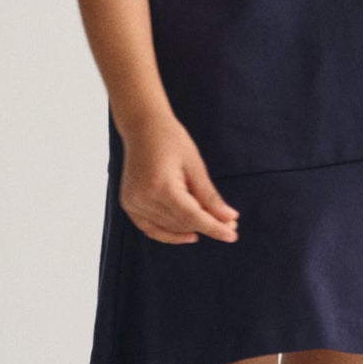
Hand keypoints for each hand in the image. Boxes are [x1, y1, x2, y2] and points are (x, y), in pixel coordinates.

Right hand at [118, 115, 240, 244]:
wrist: (142, 128)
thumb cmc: (171, 140)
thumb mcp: (195, 166)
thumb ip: (209, 197)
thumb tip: (229, 219)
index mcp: (161, 187)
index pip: (192, 217)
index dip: (214, 228)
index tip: (233, 236)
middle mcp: (143, 199)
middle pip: (181, 224)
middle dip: (207, 226)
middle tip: (229, 225)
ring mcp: (133, 203)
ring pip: (168, 228)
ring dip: (191, 230)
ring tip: (212, 224)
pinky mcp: (129, 205)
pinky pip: (151, 228)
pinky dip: (169, 233)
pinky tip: (188, 233)